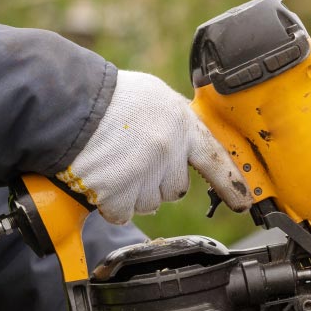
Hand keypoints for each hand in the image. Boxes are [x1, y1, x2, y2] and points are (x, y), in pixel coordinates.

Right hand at [56, 70, 253, 224]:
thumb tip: (183, 144)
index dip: (231, 184)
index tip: (243, 202)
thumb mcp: (153, 98)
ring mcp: (144, 176)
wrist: (67, 106)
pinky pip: (123, 212)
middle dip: (157, 181)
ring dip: (133, 192)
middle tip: (132, 159)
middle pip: (175, 189)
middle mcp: (168, 152)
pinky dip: (111, 203)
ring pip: (149, 203)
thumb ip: (173, 122)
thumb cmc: (106, 98)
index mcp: (181, 125)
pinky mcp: (119, 195)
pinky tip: (101, 178)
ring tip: (113, 163)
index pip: (216, 160)